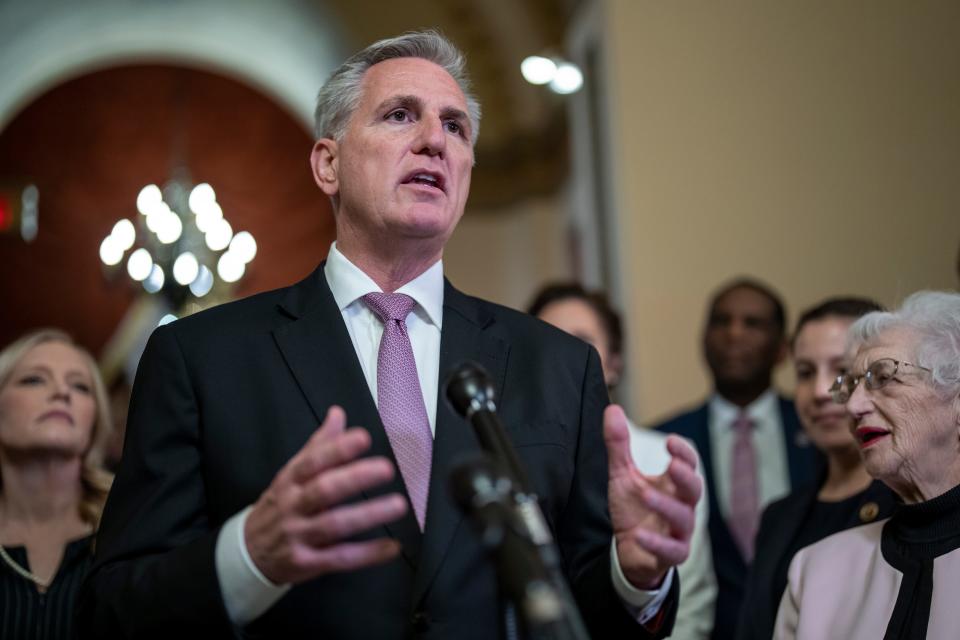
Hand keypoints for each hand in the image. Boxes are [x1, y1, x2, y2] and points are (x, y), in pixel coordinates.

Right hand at [244, 405, 407, 584]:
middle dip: (355, 478)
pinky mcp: (307, 563)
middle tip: (387, 468)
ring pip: (334, 525)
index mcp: (290, 480)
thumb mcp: (290, 474)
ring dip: (368, 515)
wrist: (248, 553)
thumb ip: (318, 445)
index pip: (312, 461)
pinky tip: (392, 547)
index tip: (363, 437)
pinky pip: (340, 558)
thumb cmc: (279, 506)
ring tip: (398, 505)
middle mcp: (293, 506)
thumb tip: (338, 413)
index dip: (337, 449)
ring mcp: (298, 536)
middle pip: (323, 490)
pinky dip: (368, 554)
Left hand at [604, 404, 701, 589]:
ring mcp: (679, 531)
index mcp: (673, 485)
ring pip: (683, 518)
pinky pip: (670, 550)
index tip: (670, 441)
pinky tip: (639, 534)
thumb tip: (613, 409)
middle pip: (694, 490)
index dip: (684, 453)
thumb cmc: (633, 508)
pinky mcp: (671, 554)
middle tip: (672, 465)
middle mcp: (682, 506)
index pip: (688, 465)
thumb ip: (619, 444)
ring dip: (666, 506)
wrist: (630, 549)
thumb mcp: (622, 474)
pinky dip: (656, 543)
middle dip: (685, 477)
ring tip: (645, 494)